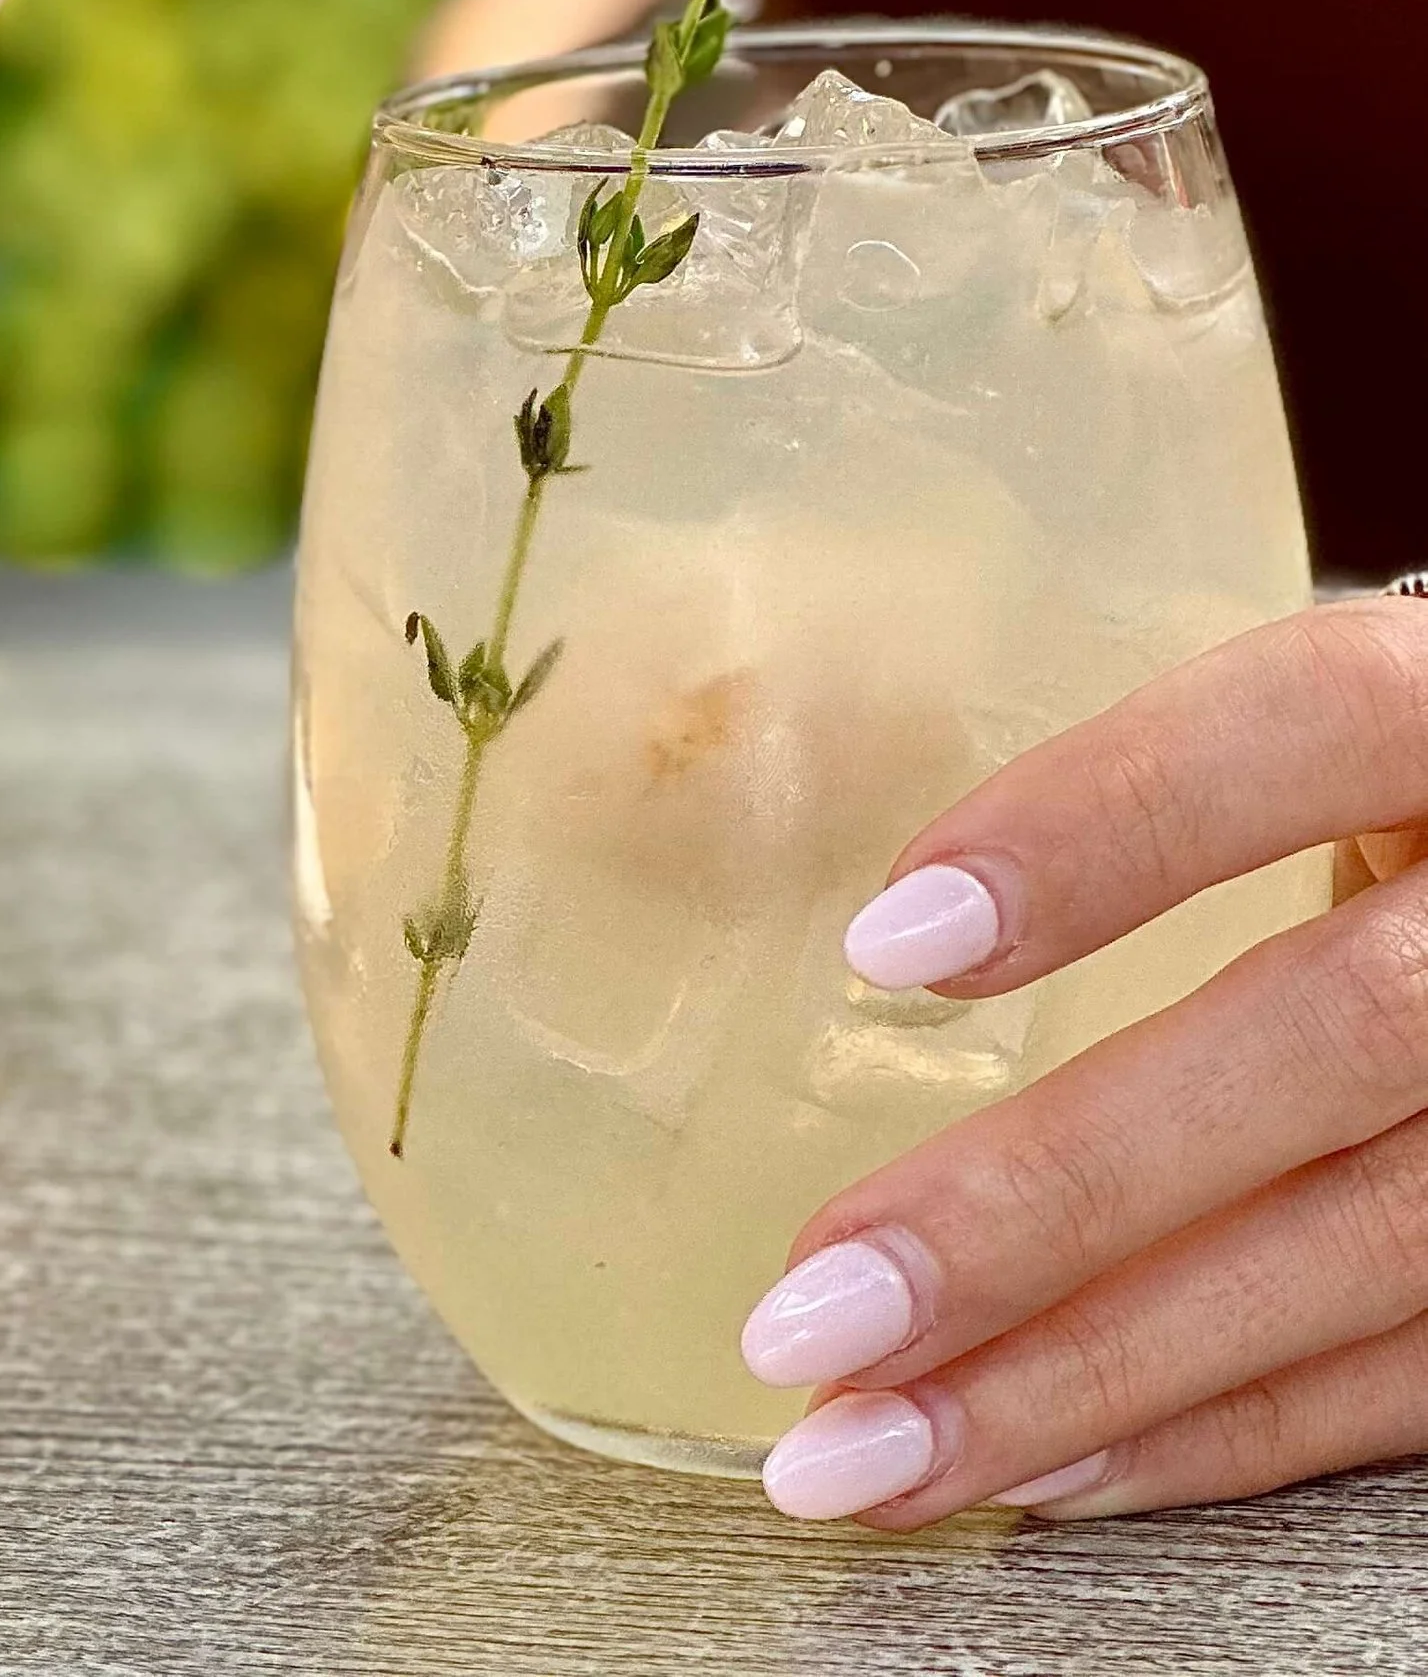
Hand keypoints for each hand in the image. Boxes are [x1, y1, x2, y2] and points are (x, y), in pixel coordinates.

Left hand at [734, 595, 1427, 1524]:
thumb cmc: (1401, 800)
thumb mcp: (1324, 736)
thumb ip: (1163, 787)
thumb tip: (867, 917)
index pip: (1307, 722)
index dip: (1108, 824)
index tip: (884, 943)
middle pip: (1328, 1039)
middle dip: (1050, 1195)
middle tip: (818, 1302)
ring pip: (1371, 1245)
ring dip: (1096, 1370)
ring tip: (876, 1439)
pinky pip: (1413, 1377)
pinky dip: (1217, 1431)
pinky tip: (1044, 1463)